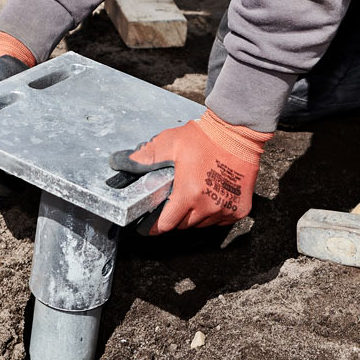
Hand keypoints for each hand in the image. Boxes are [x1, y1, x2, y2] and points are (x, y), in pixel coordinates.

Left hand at [109, 110, 272, 234]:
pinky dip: (213, 213)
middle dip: (175, 215)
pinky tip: (211, 195)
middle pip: (183, 225)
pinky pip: (220, 221)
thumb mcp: (169, 143)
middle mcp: (208, 206)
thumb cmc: (205, 137)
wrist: (238, 132)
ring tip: (194, 193)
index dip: (154, 226)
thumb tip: (120, 162)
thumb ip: (145, 157)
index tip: (148, 226)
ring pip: (201, 224)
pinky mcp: (240, 209)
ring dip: (194, 215)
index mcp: (189, 193)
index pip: (166, 225)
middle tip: (174, 198)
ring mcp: (226, 210)